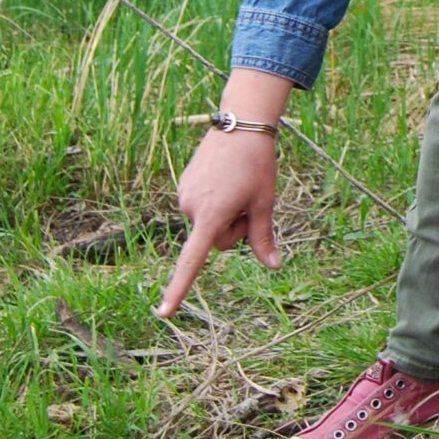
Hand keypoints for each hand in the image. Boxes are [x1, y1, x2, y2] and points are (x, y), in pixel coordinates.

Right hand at [155, 70, 289, 317]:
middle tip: (249, 202)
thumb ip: (263, 237)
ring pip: (208, 225)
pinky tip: (225, 179)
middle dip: (234, 230)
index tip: (163, 313)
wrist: (240, 124)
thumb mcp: (265, 202)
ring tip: (237, 185)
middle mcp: (191, 208)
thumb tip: (274, 266)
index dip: (178, 289)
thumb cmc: (257, 164)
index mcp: (211, 215)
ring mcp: (184, 196)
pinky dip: (214, 202)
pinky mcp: (183, 186)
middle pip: (215, 242)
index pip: (193, 261)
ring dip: (224, 215)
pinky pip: (201, 208)